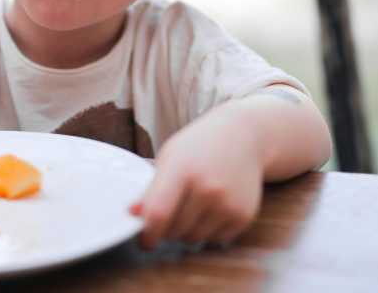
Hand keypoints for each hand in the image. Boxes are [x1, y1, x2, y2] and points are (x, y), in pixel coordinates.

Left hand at [130, 106, 264, 249]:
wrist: (242, 136)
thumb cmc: (200, 146)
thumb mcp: (170, 158)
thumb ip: (152, 189)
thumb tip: (134, 215)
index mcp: (182, 170)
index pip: (159, 214)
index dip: (148, 233)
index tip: (144, 241)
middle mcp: (207, 188)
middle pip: (174, 231)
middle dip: (166, 227)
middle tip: (170, 210)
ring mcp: (228, 203)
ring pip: (193, 238)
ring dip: (186, 230)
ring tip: (191, 204)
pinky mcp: (243, 215)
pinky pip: (215, 239)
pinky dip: (208, 230)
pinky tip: (210, 207)